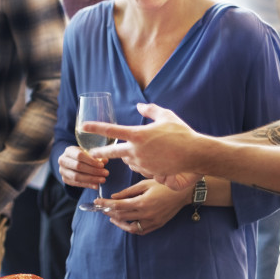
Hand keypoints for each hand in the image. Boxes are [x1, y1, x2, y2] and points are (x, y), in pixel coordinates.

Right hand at [57, 146, 107, 190]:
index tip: (102, 165)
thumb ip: (97, 157)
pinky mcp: (65, 179)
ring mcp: (62, 171)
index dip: (91, 161)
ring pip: (76, 176)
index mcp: (68, 151)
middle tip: (105, 173)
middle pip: (78, 166)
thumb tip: (105, 161)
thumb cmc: (83, 156)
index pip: (79, 156)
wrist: (72, 162)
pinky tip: (96, 185)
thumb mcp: (89, 154)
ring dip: (91, 179)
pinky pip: (76, 184)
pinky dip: (87, 185)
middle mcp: (62, 160)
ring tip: (102, 180)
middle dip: (93, 171)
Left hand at [80, 103, 204, 190]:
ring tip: (143, 150)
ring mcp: (142, 163)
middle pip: (111, 153)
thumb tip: (139, 105)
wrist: (195, 154)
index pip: (111, 130)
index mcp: (138, 134)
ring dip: (128, 156)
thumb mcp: (166, 116)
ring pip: (127, 160)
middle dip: (100, 153)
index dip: (95, 128)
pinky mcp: (148, 172)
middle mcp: (136, 150)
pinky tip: (151, 159)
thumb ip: (150, 110)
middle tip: (92, 153)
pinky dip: (140, 163)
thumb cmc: (182, 133)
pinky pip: (139, 167)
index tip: (84, 126)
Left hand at [97, 179, 190, 234]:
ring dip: (119, 222)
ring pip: (129, 227)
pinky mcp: (157, 225)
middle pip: (121, 216)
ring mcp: (152, 222)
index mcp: (142, 202)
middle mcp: (146, 214)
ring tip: (112, 216)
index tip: (97, 202)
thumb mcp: (144, 184)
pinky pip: (140, 231)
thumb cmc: (164, 185)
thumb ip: (128, 192)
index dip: (105, 204)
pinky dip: (131, 228)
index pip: (118, 206)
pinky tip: (125, 221)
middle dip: (109, 212)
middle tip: (102, 208)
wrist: (184, 193)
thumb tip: (113, 197)